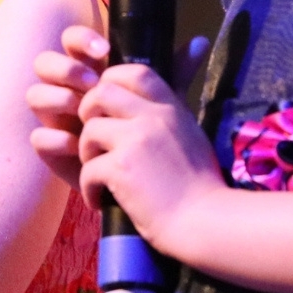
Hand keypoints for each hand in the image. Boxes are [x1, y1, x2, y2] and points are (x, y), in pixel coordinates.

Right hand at [28, 28, 210, 190]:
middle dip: (65, 68)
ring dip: (58, 98)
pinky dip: (56, 137)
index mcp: (90, 70)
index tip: (103, 50)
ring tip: (83, 109)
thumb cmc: (149, 133)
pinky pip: (38, 137)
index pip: (73, 41)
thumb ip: (174, 71)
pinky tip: (76, 143)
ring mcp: (55, 118)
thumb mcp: (162, 101)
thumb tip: (201, 41)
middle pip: (45, 62)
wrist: (145, 183)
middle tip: (90, 81)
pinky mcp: (50, 149)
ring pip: (35, 95)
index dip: (81, 39)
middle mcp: (68, 89)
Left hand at [76, 63, 227, 253]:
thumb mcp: (191, 136)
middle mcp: (153, 117)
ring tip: (98, 175)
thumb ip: (172, 116)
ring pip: (89, 131)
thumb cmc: (201, 186)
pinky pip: (87, 168)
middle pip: (101, 93)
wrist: (205, 221)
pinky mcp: (122, 168)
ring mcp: (136, 141)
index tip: (107, 106)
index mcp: (170, 108)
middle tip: (94, 140)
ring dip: (86, 155)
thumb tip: (167, 84)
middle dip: (88, 114)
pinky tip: (99, 201)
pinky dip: (89, 188)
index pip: (135, 72)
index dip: (112, 80)